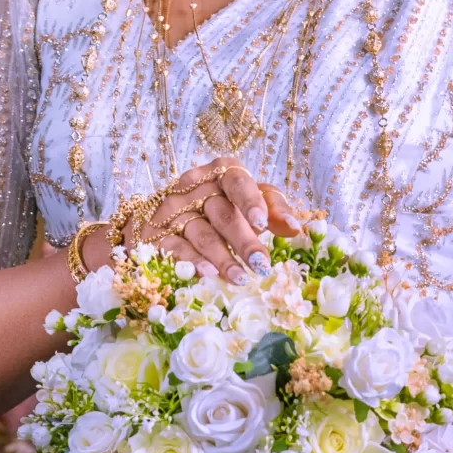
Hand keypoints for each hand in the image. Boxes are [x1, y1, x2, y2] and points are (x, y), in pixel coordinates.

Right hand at [124, 158, 305, 276]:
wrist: (168, 215)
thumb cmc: (220, 207)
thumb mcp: (247, 202)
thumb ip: (272, 210)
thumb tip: (295, 228)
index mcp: (221, 173)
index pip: (237, 181)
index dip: (250, 201)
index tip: (263, 223)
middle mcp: (196, 188)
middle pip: (222, 214)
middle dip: (244, 241)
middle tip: (261, 264)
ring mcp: (174, 211)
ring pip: (202, 234)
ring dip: (222, 258)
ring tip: (240, 278)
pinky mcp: (158, 234)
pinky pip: (177, 248)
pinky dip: (193, 262)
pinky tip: (208, 274)